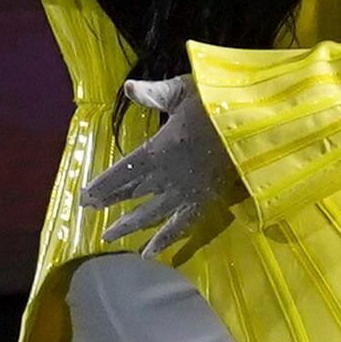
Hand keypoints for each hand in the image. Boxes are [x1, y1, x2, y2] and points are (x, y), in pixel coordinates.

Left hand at [78, 74, 241, 252]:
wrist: (257, 125)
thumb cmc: (219, 102)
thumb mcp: (183, 90)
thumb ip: (153, 93)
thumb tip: (127, 88)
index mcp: (158, 150)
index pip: (122, 172)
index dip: (101, 186)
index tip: (83, 197)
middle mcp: (166, 176)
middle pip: (132, 193)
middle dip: (110, 202)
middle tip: (90, 211)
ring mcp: (185, 193)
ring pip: (150, 214)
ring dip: (129, 226)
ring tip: (109, 238)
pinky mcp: (204, 202)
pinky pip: (180, 226)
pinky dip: (164, 241)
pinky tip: (150, 253)